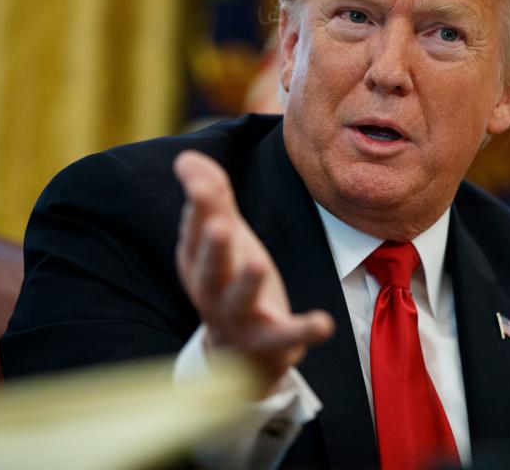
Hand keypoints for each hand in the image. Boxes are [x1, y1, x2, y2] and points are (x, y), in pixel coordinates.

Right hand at [173, 150, 334, 389]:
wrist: (242, 352)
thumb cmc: (230, 278)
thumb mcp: (223, 236)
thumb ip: (211, 197)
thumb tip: (186, 157)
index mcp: (198, 260)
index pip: (197, 230)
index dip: (200, 206)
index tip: (200, 181)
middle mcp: (212, 290)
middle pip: (210, 269)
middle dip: (214, 247)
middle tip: (220, 224)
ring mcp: (239, 318)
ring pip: (239, 302)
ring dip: (247, 283)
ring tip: (257, 263)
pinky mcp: (270, 339)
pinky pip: (285, 336)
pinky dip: (302, 331)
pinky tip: (324, 323)